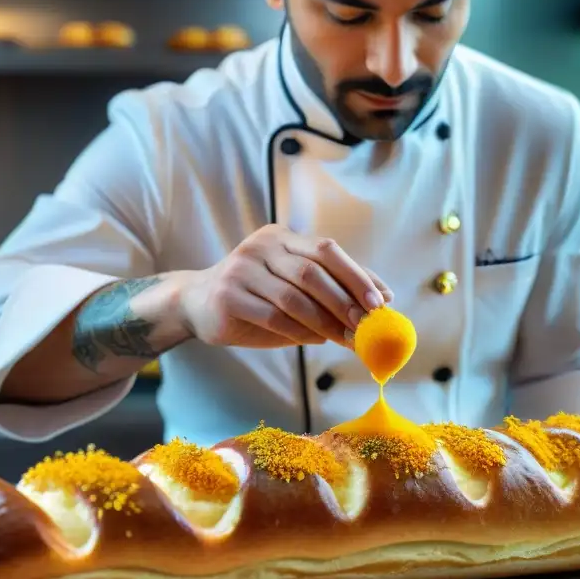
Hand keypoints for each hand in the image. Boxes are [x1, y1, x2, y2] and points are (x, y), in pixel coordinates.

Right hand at [178, 225, 392, 348]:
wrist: (196, 303)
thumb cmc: (257, 297)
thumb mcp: (294, 288)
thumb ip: (332, 289)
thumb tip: (383, 301)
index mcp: (282, 237)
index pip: (327, 250)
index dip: (356, 275)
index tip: (381, 301)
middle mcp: (261, 246)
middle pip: (312, 271)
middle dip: (345, 301)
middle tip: (366, 324)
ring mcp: (241, 269)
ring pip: (294, 297)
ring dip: (325, 322)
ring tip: (346, 339)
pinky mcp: (228, 295)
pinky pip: (273, 316)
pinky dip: (299, 331)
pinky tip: (315, 341)